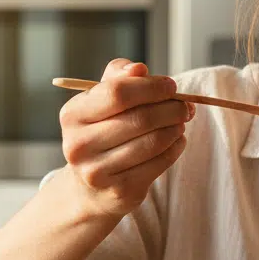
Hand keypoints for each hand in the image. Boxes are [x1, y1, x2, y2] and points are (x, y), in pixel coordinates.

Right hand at [58, 59, 193, 217]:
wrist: (90, 188)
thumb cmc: (101, 132)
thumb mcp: (100, 101)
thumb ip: (118, 78)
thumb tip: (138, 68)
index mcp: (72, 115)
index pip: (117, 93)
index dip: (151, 87)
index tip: (171, 86)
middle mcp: (78, 145)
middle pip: (140, 118)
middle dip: (171, 108)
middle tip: (186, 106)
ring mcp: (98, 172)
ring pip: (153, 142)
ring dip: (176, 128)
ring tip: (181, 121)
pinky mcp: (120, 191)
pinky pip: (160, 163)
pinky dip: (175, 148)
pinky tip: (177, 140)